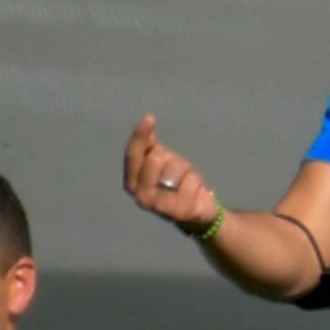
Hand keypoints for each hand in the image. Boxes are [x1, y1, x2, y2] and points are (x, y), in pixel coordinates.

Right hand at [124, 114, 218, 233]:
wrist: (197, 212)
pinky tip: (195, 192)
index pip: (133, 154)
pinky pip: (191, 181)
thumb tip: (146, 123)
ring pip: (175, 168)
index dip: (140, 136)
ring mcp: (159, 206)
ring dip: (186, 170)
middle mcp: (141, 196)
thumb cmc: (176, 184)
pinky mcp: (179, 211)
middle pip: (155, 158)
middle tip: (178, 171)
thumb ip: (150, 146)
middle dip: (171, 158)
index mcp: (132, 182)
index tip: (150, 118)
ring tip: (186, 181)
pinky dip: (196, 181)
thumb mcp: (162, 163)